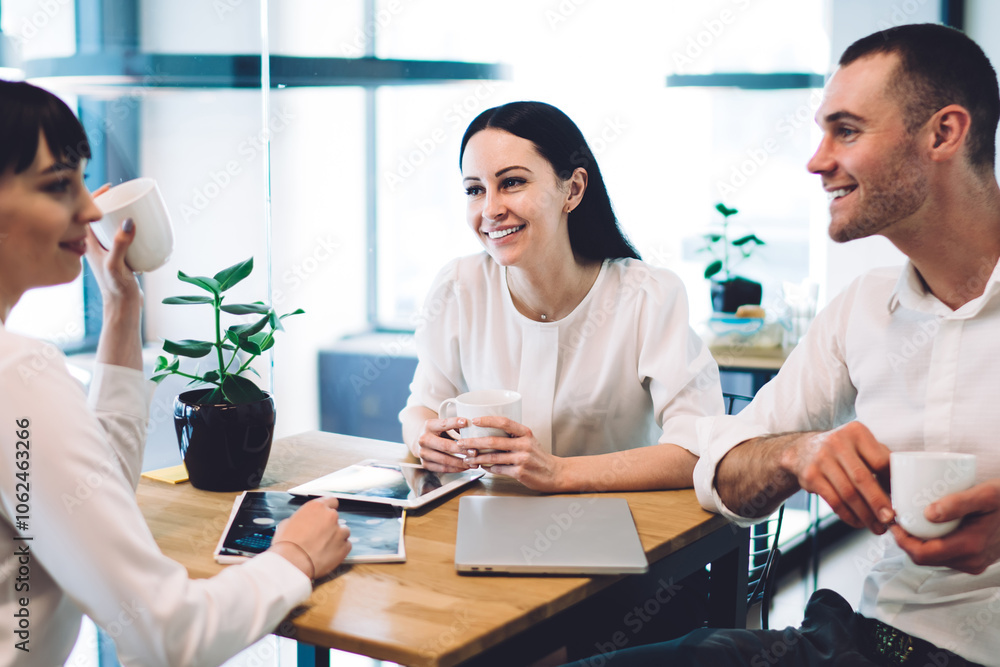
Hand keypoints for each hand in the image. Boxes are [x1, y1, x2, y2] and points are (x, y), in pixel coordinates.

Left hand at [84, 184, 141, 313]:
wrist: (123, 308)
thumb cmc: (115, 289)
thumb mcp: (116, 264)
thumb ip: (120, 243)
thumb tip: (129, 221)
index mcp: (88, 243)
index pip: (86, 213)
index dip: (96, 196)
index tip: (111, 187)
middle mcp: (96, 245)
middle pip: (102, 217)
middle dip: (114, 203)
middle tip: (129, 195)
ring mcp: (108, 251)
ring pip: (113, 226)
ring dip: (124, 215)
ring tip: (138, 208)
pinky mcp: (121, 257)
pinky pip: (125, 237)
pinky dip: (133, 229)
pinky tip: (145, 229)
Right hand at [270, 496, 351, 578]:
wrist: (292, 563)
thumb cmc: (287, 544)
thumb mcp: (286, 524)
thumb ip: (299, 519)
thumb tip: (299, 523)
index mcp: (317, 507)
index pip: (331, 501)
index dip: (328, 508)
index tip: (326, 515)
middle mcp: (331, 516)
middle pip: (335, 517)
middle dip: (329, 525)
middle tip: (319, 536)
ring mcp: (340, 531)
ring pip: (343, 531)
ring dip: (336, 537)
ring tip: (324, 547)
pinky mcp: (345, 547)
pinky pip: (346, 545)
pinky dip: (340, 549)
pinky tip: (329, 554)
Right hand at [416, 417, 471, 472]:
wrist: (421, 440)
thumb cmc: (437, 432)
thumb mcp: (443, 425)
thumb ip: (455, 426)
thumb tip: (472, 428)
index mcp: (428, 426)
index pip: (443, 424)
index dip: (454, 423)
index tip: (466, 422)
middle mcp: (424, 440)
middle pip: (445, 446)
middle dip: (462, 449)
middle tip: (475, 451)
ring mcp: (423, 453)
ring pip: (445, 460)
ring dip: (461, 462)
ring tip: (473, 462)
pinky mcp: (425, 464)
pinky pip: (443, 468)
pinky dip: (456, 469)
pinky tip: (465, 467)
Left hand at [463, 416, 564, 491]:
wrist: (555, 473)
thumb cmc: (538, 456)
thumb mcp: (529, 440)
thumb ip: (512, 436)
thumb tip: (488, 432)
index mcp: (525, 433)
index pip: (504, 422)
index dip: (487, 420)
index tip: (474, 420)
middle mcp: (524, 444)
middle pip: (493, 441)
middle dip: (474, 442)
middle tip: (461, 443)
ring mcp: (522, 459)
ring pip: (493, 457)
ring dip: (477, 458)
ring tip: (467, 458)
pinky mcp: (520, 472)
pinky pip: (499, 469)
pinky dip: (489, 468)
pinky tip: (483, 467)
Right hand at [780, 421, 892, 533]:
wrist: (802, 450)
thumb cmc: (843, 451)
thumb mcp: (860, 445)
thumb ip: (881, 460)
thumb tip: (905, 489)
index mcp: (856, 432)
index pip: (880, 461)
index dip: (893, 483)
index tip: (902, 501)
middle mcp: (837, 442)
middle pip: (862, 478)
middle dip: (878, 502)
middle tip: (890, 520)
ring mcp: (821, 459)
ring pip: (848, 493)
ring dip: (865, 515)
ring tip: (877, 527)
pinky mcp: (810, 476)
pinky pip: (833, 501)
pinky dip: (848, 516)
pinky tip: (858, 522)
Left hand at [890, 479, 999, 573]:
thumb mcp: (987, 494)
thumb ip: (958, 503)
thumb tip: (927, 513)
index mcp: (970, 546)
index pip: (922, 554)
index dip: (901, 541)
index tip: (893, 521)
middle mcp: (971, 560)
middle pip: (925, 558)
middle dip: (906, 541)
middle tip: (897, 518)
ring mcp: (975, 562)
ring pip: (935, 558)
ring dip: (918, 543)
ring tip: (909, 519)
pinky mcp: (976, 559)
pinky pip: (946, 555)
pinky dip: (932, 543)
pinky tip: (928, 526)